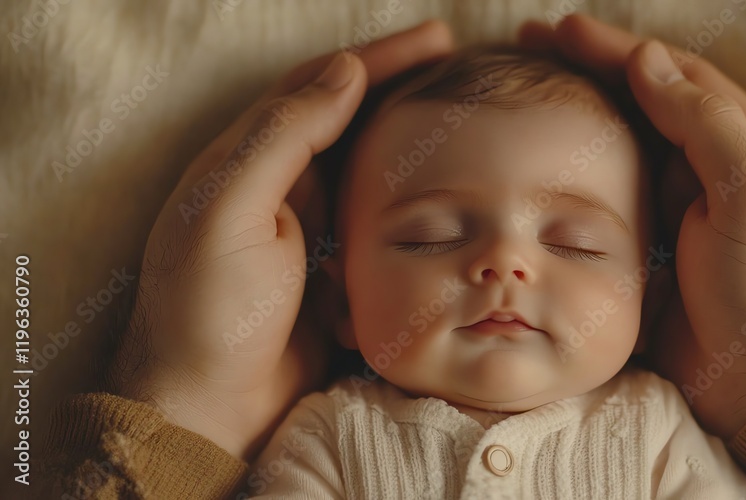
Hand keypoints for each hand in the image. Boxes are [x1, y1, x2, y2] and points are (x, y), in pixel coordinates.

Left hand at [110, 21, 452, 459]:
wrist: (208, 408)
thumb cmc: (207, 312)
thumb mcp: (231, 212)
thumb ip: (282, 137)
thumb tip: (343, 69)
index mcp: (249, 161)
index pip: (319, 87)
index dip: (378, 59)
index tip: (435, 40)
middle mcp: (281, 185)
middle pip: (351, 116)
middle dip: (404, 86)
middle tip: (464, 64)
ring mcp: (312, 228)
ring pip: (372, 164)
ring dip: (414, 136)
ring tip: (465, 114)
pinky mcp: (339, 268)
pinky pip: (385, 218)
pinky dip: (417, 195)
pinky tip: (450, 186)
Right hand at [520, 15, 745, 437]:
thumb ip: (705, 125)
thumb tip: (652, 61)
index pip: (678, 78)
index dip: (621, 50)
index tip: (564, 30)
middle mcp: (710, 172)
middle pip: (644, 105)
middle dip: (590, 72)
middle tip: (530, 45)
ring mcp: (676, 214)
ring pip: (621, 151)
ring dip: (579, 118)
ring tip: (527, 93)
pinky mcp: (647, 255)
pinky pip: (605, 204)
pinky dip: (574, 178)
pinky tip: (540, 165)